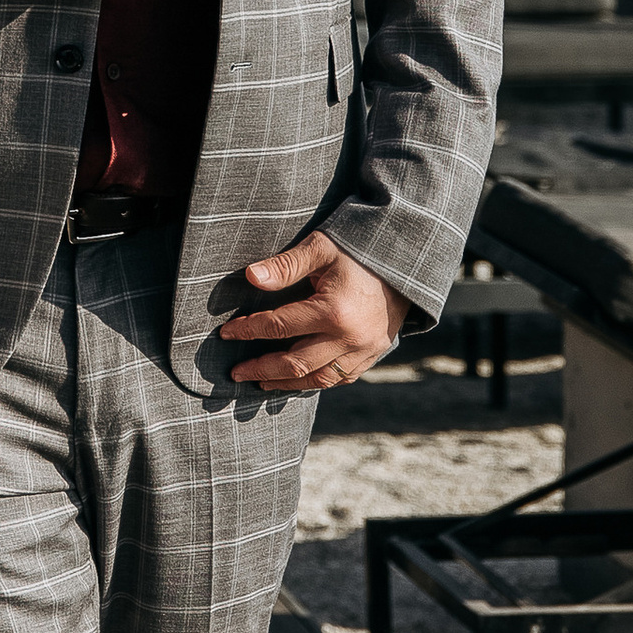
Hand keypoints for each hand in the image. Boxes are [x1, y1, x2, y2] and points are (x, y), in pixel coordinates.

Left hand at [223, 235, 408, 393]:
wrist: (405, 265)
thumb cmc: (358, 252)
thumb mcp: (322, 248)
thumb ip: (286, 264)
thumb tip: (251, 276)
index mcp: (333, 311)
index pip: (278, 326)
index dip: (248, 331)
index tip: (227, 333)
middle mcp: (349, 338)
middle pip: (294, 363)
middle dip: (261, 369)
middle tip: (236, 373)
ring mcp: (364, 351)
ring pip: (317, 379)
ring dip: (285, 384)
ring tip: (261, 382)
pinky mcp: (373, 356)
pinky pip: (340, 378)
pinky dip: (315, 382)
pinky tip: (297, 379)